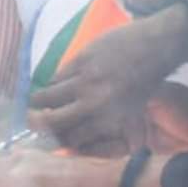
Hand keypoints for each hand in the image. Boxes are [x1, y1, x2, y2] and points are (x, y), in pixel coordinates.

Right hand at [28, 6, 187, 154]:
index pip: (69, 138)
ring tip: (37, 101)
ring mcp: (85, 81)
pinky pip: (55, 76)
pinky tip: (55, 82)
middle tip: (32, 120)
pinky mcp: (80, 60)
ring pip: (46, 97)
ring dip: (38, 101)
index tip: (48, 137)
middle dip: (36, 123)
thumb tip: (76, 139)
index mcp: (108, 119)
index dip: (54, 139)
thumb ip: (104, 125)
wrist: (156, 47)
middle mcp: (94, 103)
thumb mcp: (129, 111)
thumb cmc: (144, 82)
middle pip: (50, 121)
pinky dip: (52, 81)